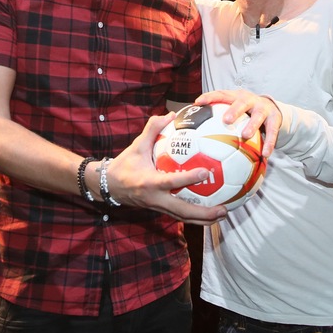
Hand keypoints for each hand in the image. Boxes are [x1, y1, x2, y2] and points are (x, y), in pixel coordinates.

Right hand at [104, 112, 226, 224]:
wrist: (109, 186)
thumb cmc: (124, 165)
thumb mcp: (136, 145)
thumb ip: (152, 129)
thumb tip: (171, 114)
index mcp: (149, 182)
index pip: (172, 182)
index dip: (189, 178)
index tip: (206, 172)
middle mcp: (155, 199)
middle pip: (182, 211)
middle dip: (204, 213)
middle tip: (224, 209)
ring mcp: (158, 207)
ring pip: (183, 217)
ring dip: (203, 219)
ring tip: (223, 214)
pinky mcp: (160, 210)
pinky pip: (180, 215)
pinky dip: (195, 216)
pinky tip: (210, 213)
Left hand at [194, 89, 281, 158]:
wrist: (272, 109)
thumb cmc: (246, 113)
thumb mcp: (234, 110)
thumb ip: (217, 119)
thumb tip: (193, 133)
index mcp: (236, 97)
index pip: (221, 94)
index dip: (209, 97)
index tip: (197, 102)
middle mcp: (250, 100)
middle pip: (241, 102)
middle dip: (234, 110)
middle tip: (226, 120)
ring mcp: (263, 108)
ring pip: (258, 115)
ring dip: (252, 125)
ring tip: (246, 135)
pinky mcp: (275, 118)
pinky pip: (273, 131)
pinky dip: (270, 143)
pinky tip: (265, 154)